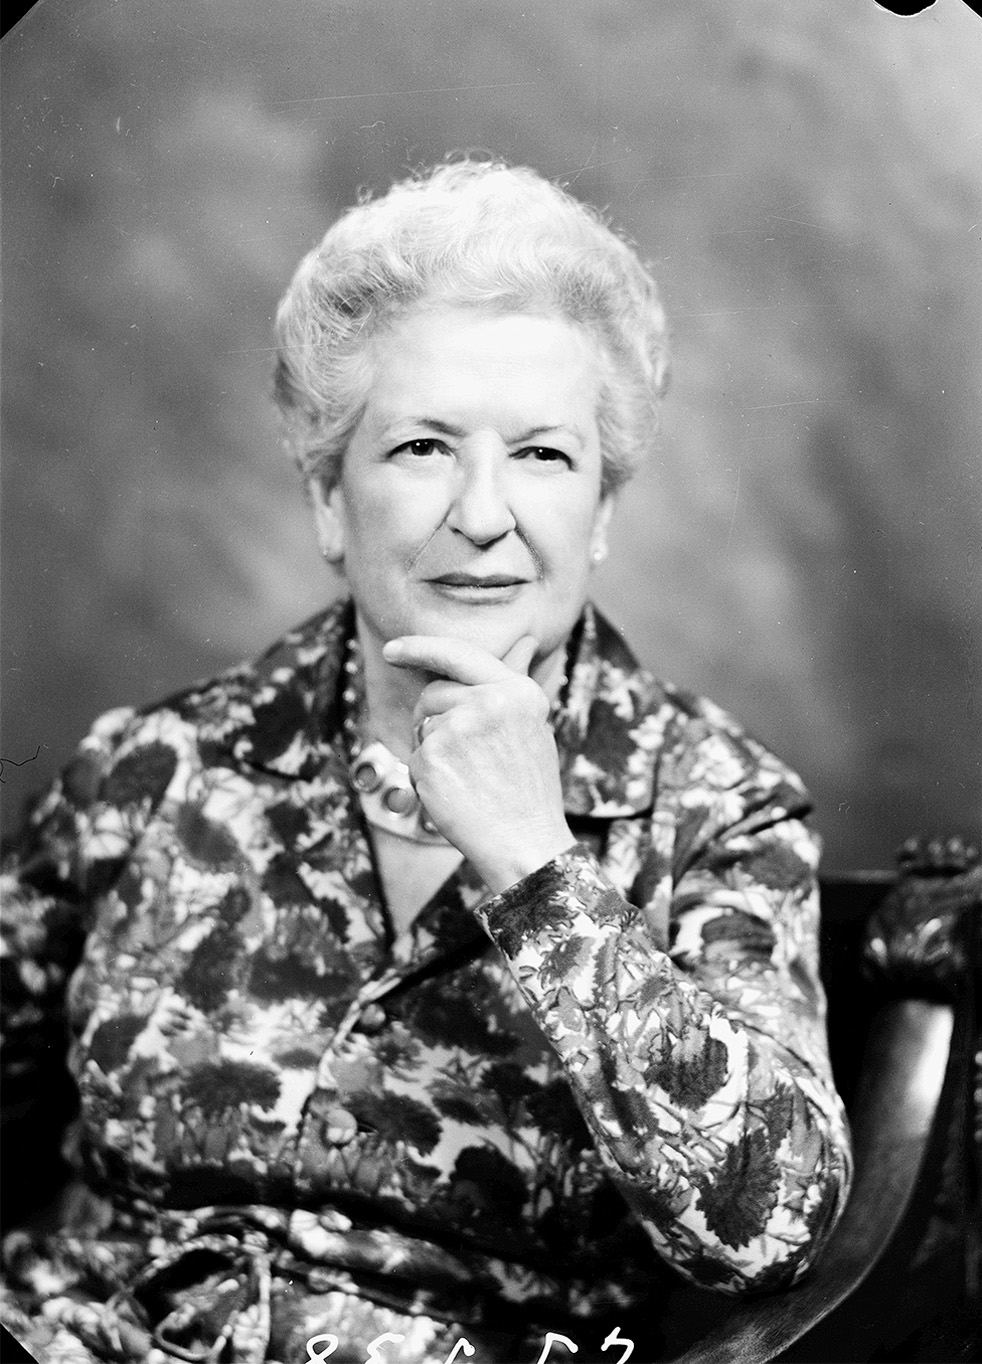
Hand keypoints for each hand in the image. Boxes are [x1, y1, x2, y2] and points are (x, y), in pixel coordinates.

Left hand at [381, 634, 575, 893]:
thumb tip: (526, 640)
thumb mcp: (532, 726)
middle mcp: (490, 701)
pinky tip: (454, 794)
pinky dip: (425, 778)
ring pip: (422, 726)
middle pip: (433, 692)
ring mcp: (459, 727)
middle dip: (431, 717)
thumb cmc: (528, 790)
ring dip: (431, 750)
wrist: (526, 843)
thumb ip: (513, 683)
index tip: (393, 650)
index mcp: (518, 691)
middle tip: (456, 756)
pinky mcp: (432, 756)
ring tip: (467, 779)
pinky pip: (413, 757)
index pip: (459, 654)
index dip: (420, 647)